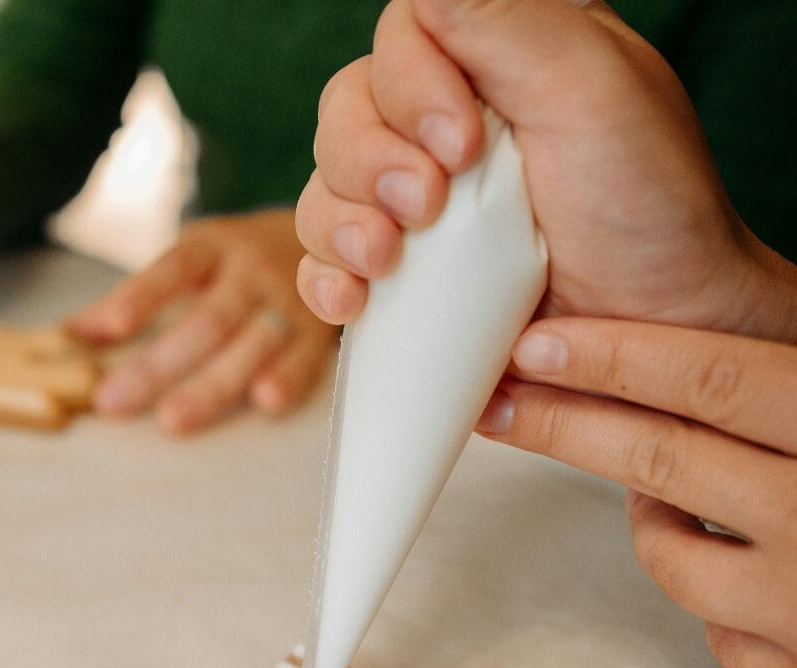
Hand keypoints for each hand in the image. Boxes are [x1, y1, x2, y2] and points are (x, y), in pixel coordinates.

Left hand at [67, 209, 336, 434]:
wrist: (337, 235)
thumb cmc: (243, 262)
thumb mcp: (194, 260)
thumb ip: (137, 297)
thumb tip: (69, 334)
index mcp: (212, 247)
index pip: (172, 269)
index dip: (141, 297)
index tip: (109, 328)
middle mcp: (252, 270)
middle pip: (205, 321)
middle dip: (159, 365)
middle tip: (114, 403)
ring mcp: (291, 300)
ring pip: (250, 345)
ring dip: (213, 385)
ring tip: (173, 421)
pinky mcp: (322, 329)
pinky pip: (307, 357)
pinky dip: (290, 378)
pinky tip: (266, 403)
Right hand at [295, 0, 796, 344]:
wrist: (653, 328)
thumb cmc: (644, 206)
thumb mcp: (590, 89)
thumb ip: (502, 19)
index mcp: (494, 62)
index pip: (400, 40)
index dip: (407, 89)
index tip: (460, 147)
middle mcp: (446, 125)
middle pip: (346, 114)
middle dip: (368, 164)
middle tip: (423, 210)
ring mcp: (417, 207)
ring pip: (325, 189)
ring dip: (339, 226)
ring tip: (383, 262)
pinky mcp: (401, 277)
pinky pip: (324, 266)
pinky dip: (324, 281)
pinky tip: (351, 301)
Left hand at [474, 317, 796, 667]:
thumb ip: (796, 398)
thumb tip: (726, 352)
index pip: (720, 381)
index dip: (618, 357)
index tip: (538, 342)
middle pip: (666, 462)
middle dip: (568, 426)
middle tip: (500, 403)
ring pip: (674, 559)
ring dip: (657, 526)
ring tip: (678, 506)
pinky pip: (721, 641)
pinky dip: (719, 609)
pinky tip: (753, 584)